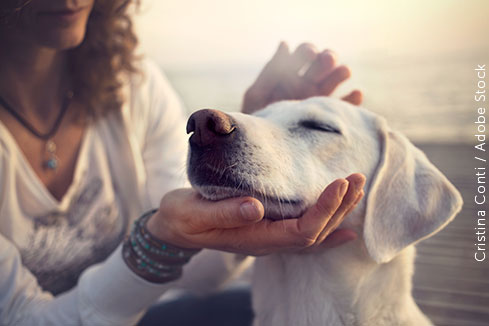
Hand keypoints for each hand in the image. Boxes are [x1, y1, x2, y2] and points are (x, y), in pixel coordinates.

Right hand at [146, 173, 365, 255]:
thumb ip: (224, 213)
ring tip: (356, 189)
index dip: (324, 210)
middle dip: (340, 206)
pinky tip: (346, 227)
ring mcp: (270, 237)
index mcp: (254, 239)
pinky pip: (304, 233)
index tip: (340, 183)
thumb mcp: (194, 214)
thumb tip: (255, 207)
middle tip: (357, 178)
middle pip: (316, 232)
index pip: (301, 230)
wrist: (174, 228)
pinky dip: (328, 228)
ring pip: (314, 232)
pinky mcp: (268, 228)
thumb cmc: (182, 218)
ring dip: (338, 212)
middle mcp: (268, 242)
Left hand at [242, 42, 362, 113]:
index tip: (309, 54)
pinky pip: (345, 107)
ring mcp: (319, 100)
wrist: (263, 150)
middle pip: (323, 63)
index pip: (304, 54)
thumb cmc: (256, 122)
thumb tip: (285, 43)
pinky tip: (355, 94)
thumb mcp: (257, 96)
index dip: (308, 51)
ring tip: (343, 72)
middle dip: (327, 58)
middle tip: (327, 60)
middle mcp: (307, 84)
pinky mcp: (329, 117)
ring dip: (341, 72)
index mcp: (290, 74)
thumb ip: (271, 72)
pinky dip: (353, 99)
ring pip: (336, 80)